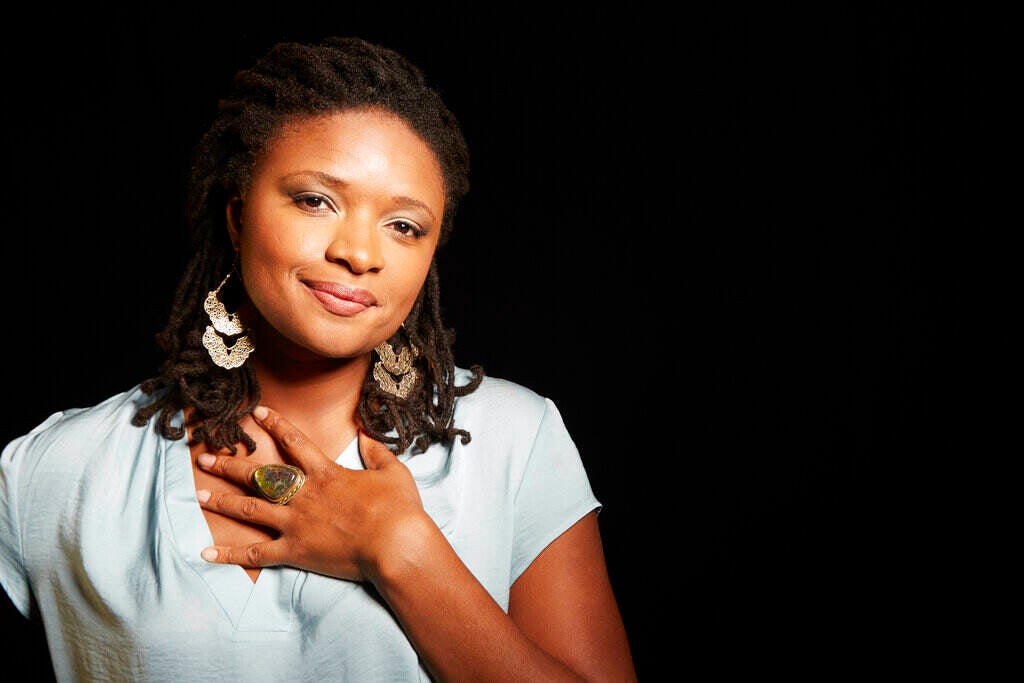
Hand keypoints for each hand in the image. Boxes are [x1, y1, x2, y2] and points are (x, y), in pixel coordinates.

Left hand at [195, 405, 431, 582]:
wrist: (396, 545)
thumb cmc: (399, 509)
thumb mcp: (394, 471)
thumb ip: (376, 451)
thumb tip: (364, 434)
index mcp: (326, 473)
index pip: (294, 442)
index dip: (274, 424)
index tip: (255, 413)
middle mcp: (304, 495)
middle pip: (260, 475)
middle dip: (231, 465)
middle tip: (205, 457)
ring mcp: (296, 523)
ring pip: (251, 509)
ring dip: (223, 501)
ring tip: (198, 493)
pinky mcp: (295, 551)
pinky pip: (256, 553)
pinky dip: (230, 555)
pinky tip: (206, 553)